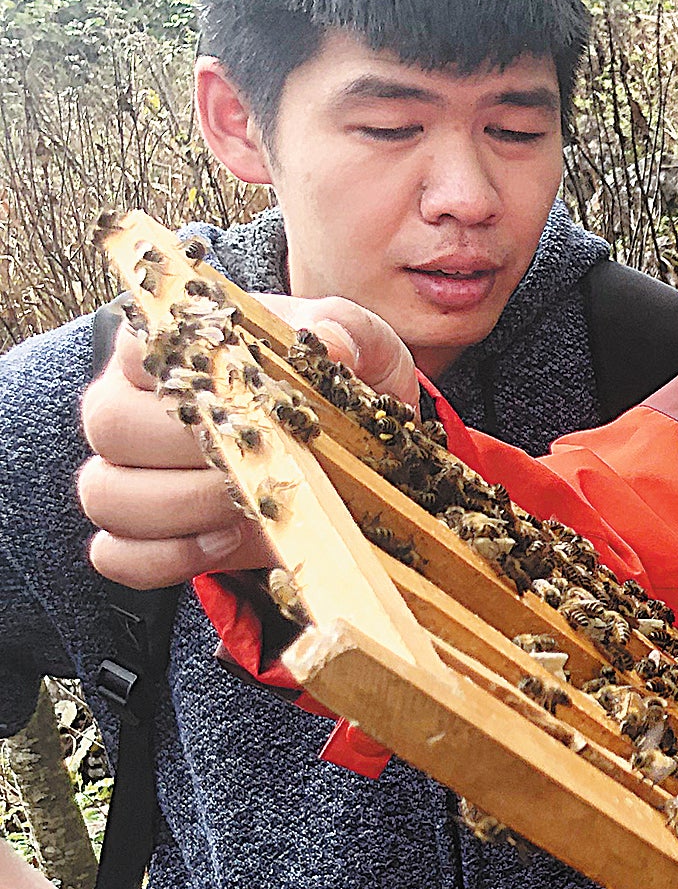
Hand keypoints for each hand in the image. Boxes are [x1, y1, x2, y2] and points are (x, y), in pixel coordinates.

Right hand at [80, 294, 417, 589]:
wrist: (353, 453)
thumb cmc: (338, 391)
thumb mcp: (360, 351)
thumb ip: (346, 331)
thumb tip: (331, 342)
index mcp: (168, 349)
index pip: (137, 350)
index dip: (187, 375)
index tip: (251, 397)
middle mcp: (125, 406)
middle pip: (112, 427)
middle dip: (195, 453)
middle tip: (266, 463)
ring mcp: (122, 472)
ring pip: (106, 494)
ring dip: (182, 510)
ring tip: (253, 508)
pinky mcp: (139, 535)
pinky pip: (118, 555)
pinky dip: (169, 557)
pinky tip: (228, 543)